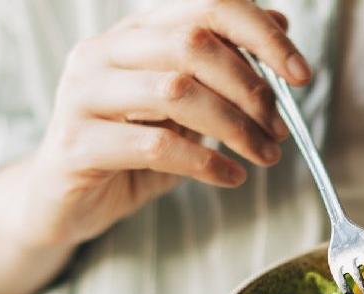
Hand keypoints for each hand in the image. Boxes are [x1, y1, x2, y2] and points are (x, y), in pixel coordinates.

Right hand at [22, 0, 308, 248]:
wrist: (63, 203)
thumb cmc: (131, 152)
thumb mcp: (185, 108)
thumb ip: (223, 69)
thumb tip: (279, 26)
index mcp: (133, 34)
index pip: (204, 7)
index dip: (260, 34)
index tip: (300, 74)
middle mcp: (102, 52)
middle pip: (193, 43)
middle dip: (250, 87)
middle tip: (278, 128)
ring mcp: (82, 94)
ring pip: (176, 91)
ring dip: (234, 126)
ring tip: (263, 154)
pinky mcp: (76, 144)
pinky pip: (154, 146)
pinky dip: (205, 162)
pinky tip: (230, 176)